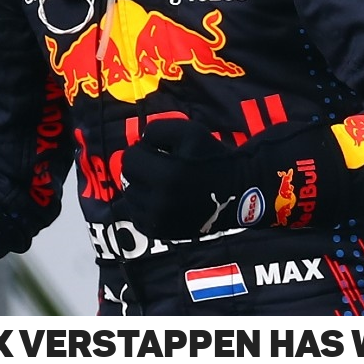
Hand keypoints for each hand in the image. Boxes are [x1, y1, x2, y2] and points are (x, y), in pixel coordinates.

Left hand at [109, 119, 257, 239]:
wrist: (236, 192)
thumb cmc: (212, 158)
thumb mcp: (190, 130)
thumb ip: (157, 130)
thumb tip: (138, 143)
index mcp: (167, 175)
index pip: (130, 158)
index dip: (143, 150)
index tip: (159, 151)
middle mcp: (159, 202)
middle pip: (128, 177)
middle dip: (141, 168)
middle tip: (162, 166)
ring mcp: (159, 221)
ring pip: (130, 197)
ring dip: (142, 187)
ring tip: (164, 183)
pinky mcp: (160, 233)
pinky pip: (137, 215)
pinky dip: (145, 206)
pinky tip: (163, 199)